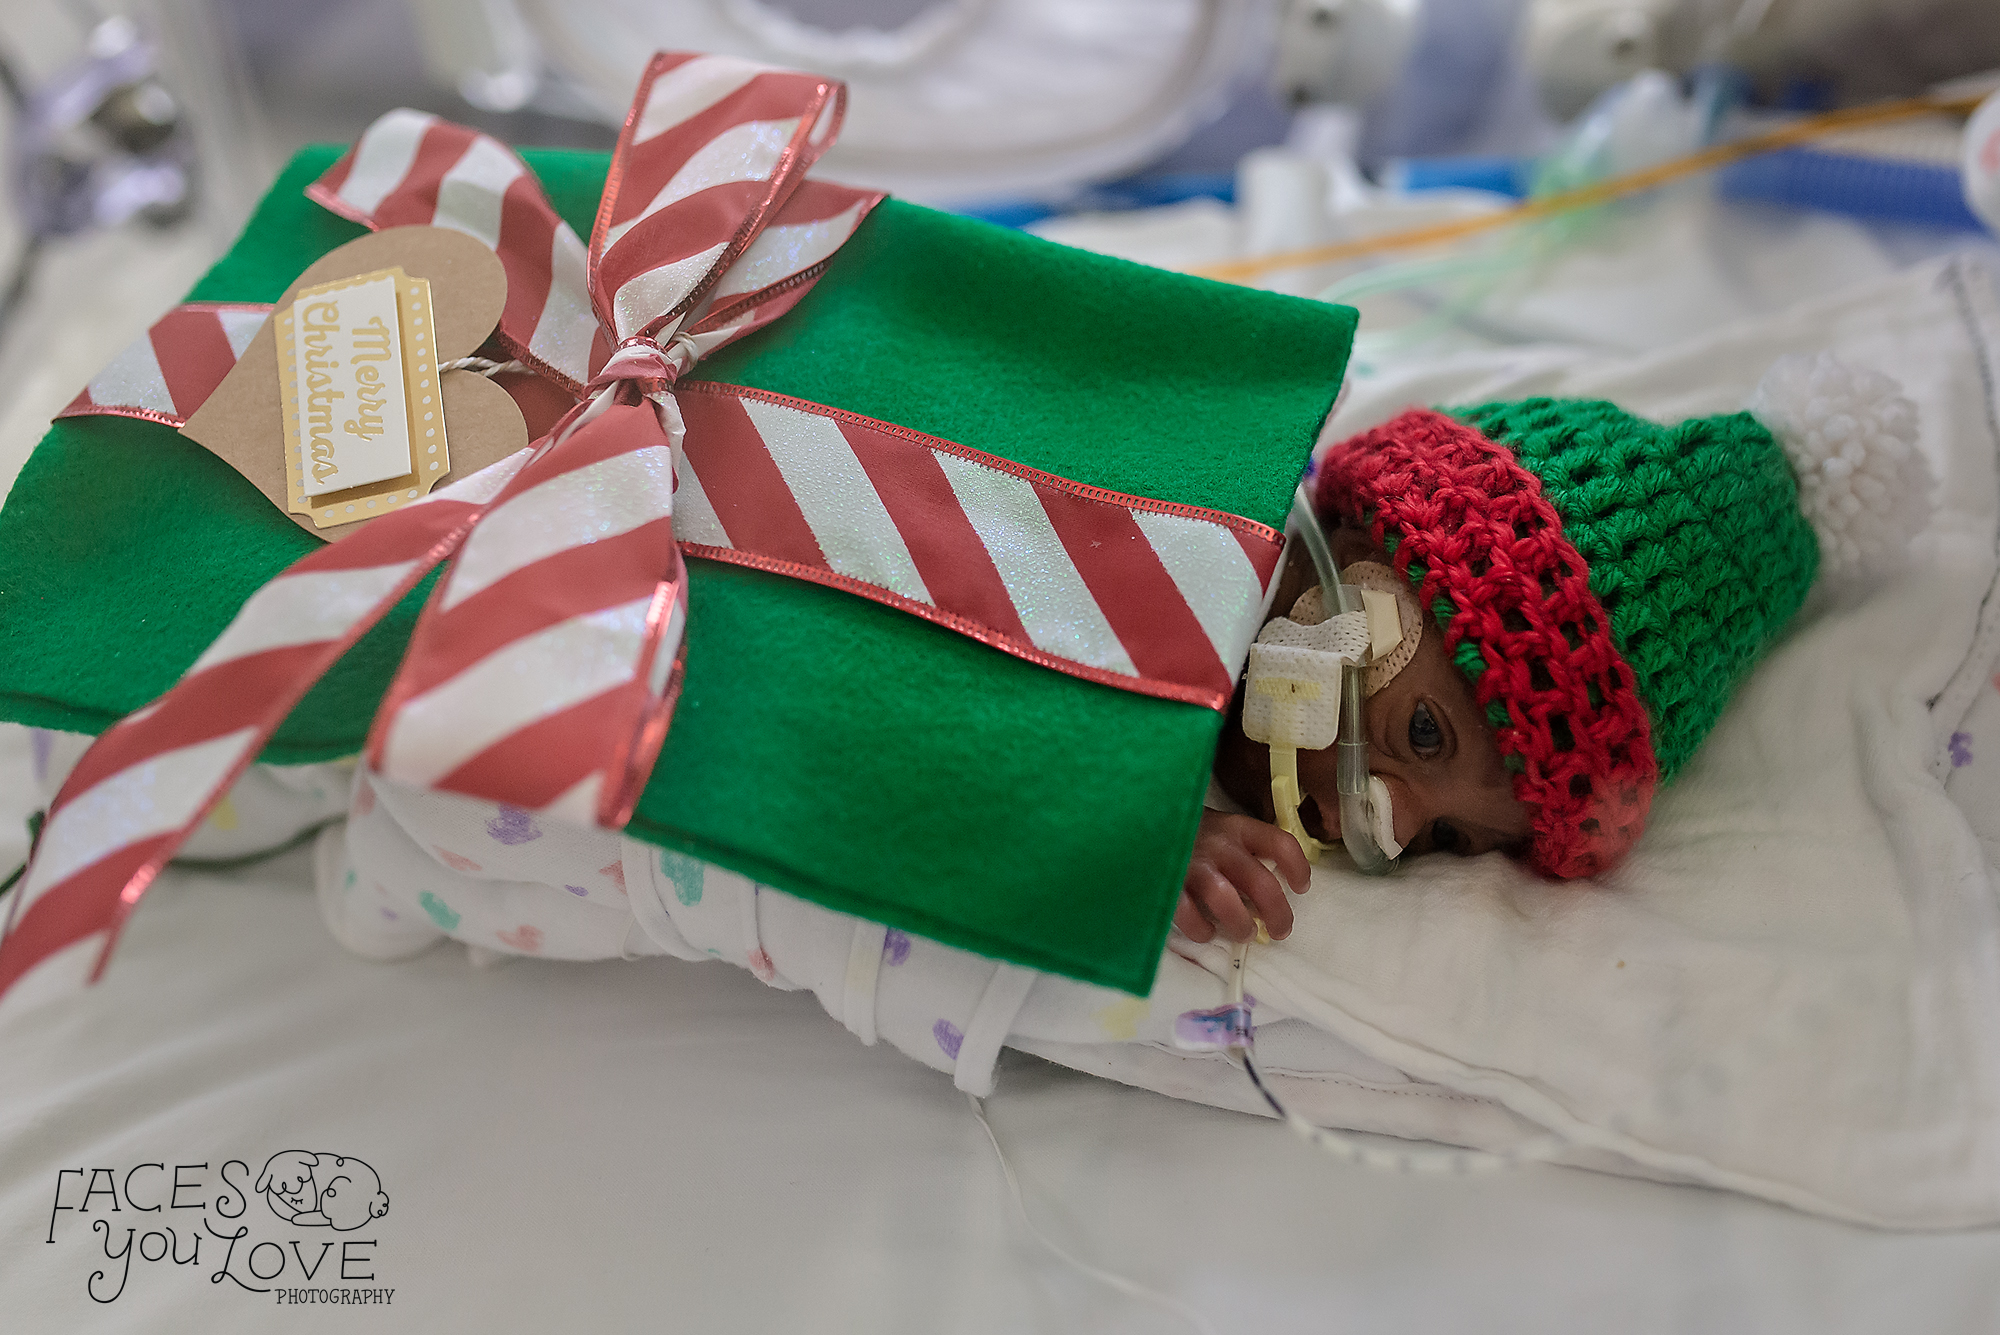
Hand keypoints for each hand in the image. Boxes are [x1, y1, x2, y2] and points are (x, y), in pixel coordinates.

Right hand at [1176, 811, 1309, 944]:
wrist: (1134, 817)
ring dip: (1241, 924)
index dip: (1297, 868)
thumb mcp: (1217, 826)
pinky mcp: (1167, 883)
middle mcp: (1219, 845)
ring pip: (1227, 902)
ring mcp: (1192, 865)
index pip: (1280, 843)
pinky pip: (1189, 916)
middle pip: (1262, 884)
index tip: (1301, 887)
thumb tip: (1269, 886)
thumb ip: (1241, 848)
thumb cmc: (1184, 829)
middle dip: (1277, 914)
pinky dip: (1202, 930)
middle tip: (1279, 931)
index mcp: (1236, 828)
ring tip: (1243, 933)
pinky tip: (1206, 932)